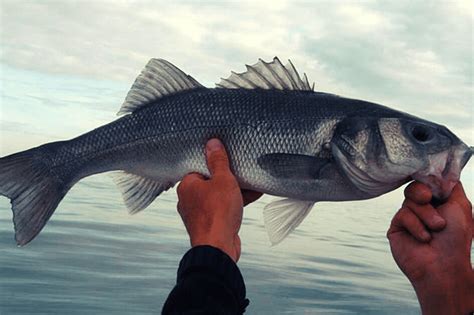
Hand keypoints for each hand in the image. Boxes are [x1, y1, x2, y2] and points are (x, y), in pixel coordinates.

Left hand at [177, 138, 261, 261]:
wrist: (219, 248)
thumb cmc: (217, 213)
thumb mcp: (223, 180)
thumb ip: (218, 161)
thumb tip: (212, 143)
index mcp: (187, 185)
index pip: (200, 167)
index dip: (215, 162)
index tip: (228, 158)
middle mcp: (189, 199)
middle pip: (210, 181)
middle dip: (229, 176)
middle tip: (242, 169)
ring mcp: (199, 213)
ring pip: (218, 195)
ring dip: (235, 190)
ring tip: (253, 181)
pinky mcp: (210, 224)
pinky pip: (223, 208)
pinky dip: (236, 202)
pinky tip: (254, 195)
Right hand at [387, 181, 473, 314]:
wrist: (443, 265)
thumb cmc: (456, 238)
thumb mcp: (460, 205)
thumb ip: (450, 184)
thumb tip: (441, 169)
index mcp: (439, 202)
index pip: (428, 182)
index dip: (428, 179)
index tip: (432, 183)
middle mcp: (423, 209)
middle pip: (415, 187)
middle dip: (423, 193)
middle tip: (428, 200)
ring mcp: (409, 218)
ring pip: (409, 201)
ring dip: (425, 215)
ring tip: (435, 230)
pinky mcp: (397, 228)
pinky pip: (402, 215)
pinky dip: (416, 225)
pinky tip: (423, 239)